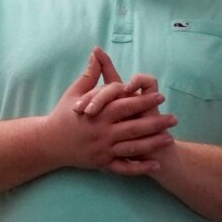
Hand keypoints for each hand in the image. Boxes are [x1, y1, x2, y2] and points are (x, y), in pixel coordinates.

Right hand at [46, 50, 175, 174]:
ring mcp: (103, 150)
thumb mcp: (74, 93)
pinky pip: (123, 168)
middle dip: (156, 123)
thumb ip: (89, 75)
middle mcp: (102, 132)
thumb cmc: (62, 115)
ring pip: (132, 148)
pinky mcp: (101, 163)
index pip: (125, 105)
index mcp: (98, 114)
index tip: (161, 96)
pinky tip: (155, 164)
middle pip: (134, 127)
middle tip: (174, 119)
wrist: (48, 143)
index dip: (144, 100)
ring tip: (170, 139)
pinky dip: (140, 168)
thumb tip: (97, 53)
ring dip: (153, 144)